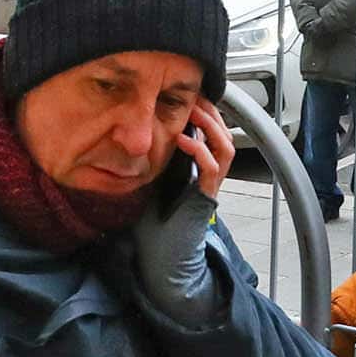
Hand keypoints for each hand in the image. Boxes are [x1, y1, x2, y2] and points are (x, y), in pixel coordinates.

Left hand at [134, 112, 228, 325]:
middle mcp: (209, 176)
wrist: (163, 262)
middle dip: (211, 112)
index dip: (204, 112)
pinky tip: (183, 139)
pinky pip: (213, 167)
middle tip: (193, 95)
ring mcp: (210, 186)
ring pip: (226, 146)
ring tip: (192, 110)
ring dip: (211, 125)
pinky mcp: (206, 198)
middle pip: (224, 134)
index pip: (211, 133)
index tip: (189, 95)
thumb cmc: (154, 229)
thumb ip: (150, 163)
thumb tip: (129, 138)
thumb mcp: (150, 185)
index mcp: (198, 171)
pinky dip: (200, 149)